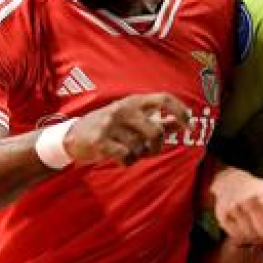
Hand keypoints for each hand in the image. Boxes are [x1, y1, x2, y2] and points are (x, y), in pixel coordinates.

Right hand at [69, 93, 192, 166]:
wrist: (72, 136)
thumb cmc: (108, 128)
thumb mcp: (132, 119)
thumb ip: (157, 121)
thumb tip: (182, 122)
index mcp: (134, 102)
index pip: (164, 99)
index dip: (181, 111)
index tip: (189, 126)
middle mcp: (124, 109)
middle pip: (156, 132)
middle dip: (157, 147)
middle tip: (150, 151)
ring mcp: (111, 124)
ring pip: (140, 148)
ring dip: (138, 155)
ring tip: (127, 152)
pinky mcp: (100, 140)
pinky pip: (126, 156)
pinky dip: (127, 162)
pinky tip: (120, 159)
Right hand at [209, 166, 262, 244]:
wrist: (230, 183)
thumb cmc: (258, 192)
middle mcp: (250, 199)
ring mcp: (235, 207)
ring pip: (251, 237)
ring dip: (257, 241)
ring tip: (259, 237)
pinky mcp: (223, 216)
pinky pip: (238, 237)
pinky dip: (245, 239)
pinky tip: (248, 234)